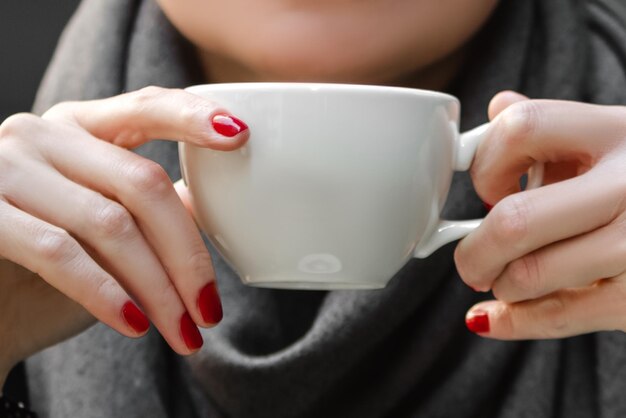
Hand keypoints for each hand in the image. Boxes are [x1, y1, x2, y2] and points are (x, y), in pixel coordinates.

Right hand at [0, 86, 248, 378]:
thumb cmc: (51, 269)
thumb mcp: (110, 227)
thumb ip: (155, 205)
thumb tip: (219, 201)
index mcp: (81, 126)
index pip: (146, 108)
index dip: (193, 117)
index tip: (241, 135)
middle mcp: (42, 134)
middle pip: (142, 183)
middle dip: (187, 256)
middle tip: (210, 309)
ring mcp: (5, 167)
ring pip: (110, 223)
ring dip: (156, 288)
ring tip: (183, 331)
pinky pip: (60, 252)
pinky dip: (104, 292)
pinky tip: (133, 324)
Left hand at [455, 91, 625, 339]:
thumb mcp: (612, 139)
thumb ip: (554, 126)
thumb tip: (499, 105)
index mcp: (619, 131)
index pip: (521, 127)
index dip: (485, 162)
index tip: (488, 189)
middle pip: (516, 219)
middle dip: (474, 250)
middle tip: (470, 259)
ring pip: (530, 275)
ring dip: (499, 283)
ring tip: (504, 279)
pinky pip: (559, 317)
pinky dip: (513, 321)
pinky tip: (492, 317)